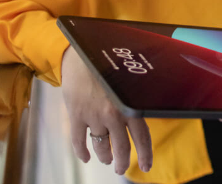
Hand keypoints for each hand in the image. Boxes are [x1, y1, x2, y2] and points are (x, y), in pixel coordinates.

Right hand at [61, 47, 152, 174]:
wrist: (82, 53)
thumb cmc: (109, 66)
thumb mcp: (129, 82)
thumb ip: (135, 100)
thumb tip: (145, 116)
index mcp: (131, 106)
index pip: (143, 137)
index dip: (145, 155)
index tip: (145, 167)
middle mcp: (114, 114)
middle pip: (121, 148)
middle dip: (121, 162)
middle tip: (120, 168)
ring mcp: (93, 116)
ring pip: (101, 146)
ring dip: (104, 156)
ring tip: (106, 159)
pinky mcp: (76, 115)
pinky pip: (78, 141)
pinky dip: (82, 152)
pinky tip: (86, 158)